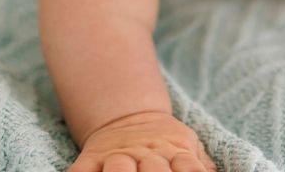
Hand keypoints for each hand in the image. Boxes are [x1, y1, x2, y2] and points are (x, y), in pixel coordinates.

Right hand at [71, 112, 216, 171]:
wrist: (128, 118)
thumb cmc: (166, 144)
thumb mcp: (190, 147)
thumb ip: (202, 165)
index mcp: (175, 151)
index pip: (188, 168)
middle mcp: (146, 153)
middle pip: (154, 170)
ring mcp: (117, 155)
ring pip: (117, 168)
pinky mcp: (91, 158)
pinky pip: (81, 171)